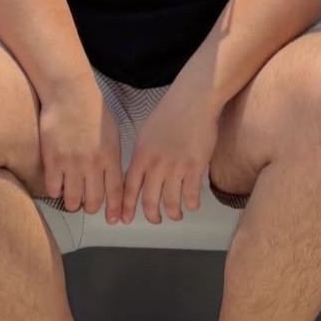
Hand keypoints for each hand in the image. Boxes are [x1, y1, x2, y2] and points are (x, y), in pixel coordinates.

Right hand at [37, 74, 123, 219]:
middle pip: (93, 201)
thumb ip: (112, 158)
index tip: (114, 220)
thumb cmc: (93, 110)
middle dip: (91, 207)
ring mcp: (71, 163)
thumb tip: (112, 179)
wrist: (69, 93)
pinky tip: (57, 185)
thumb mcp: (112, 134)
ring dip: (73, 202)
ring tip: (71, 197)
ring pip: (73, 199)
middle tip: (87, 204)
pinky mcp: (52, 160)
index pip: (115, 192)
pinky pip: (53, 189)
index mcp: (110, 157)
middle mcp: (92, 164)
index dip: (115, 209)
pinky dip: (56, 191)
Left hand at [121, 82, 218, 224]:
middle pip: (150, 201)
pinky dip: (191, 204)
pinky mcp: (196, 167)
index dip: (126, 207)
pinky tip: (192, 204)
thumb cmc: (170, 112)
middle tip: (156, 220)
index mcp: (141, 156)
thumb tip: (140, 173)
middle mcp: (156, 165)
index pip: (129, 189)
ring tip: (176, 215)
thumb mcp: (146, 132)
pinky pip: (191, 195)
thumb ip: (142, 155)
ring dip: (173, 213)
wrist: (193, 100)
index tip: (124, 219)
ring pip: (171, 202)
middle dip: (152, 216)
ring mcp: (177, 168)